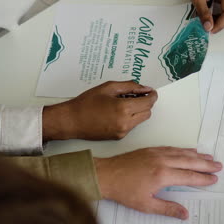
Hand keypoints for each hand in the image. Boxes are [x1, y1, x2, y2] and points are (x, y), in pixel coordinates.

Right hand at [42, 81, 156, 140]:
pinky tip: (117, 112)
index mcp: (123, 108)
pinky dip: (130, 118)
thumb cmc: (86, 103)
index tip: (151, 91)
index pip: (148, 102)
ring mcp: (123, 131)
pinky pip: (132, 125)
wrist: (71, 121)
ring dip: (138, 111)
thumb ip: (129, 86)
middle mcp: (126, 122)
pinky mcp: (119, 137)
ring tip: (124, 103)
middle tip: (137, 95)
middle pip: (148, 112)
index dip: (152, 95)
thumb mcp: (108, 87)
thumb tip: (144, 88)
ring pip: (141, 119)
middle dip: (146, 103)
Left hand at [94, 147, 221, 218]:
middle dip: (206, 164)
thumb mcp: (146, 205)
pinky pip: (172, 148)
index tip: (213, 179)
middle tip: (218, 165)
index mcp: (162, 175)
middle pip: (190, 162)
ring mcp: (157, 153)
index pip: (189, 176)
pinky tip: (189, 150)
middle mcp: (162, 161)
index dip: (203, 178)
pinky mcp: (151, 149)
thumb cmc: (123, 190)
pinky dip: (184, 149)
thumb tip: (184, 214)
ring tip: (209, 156)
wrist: (106, 175)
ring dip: (197, 155)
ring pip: (182, 153)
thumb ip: (168, 208)